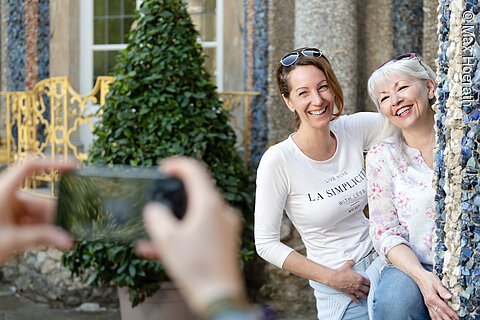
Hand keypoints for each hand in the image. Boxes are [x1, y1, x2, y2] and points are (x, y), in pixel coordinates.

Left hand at [0, 158, 74, 264]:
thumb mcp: (11, 241)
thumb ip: (42, 239)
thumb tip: (68, 241)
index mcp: (3, 191)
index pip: (30, 167)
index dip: (53, 164)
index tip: (73, 167)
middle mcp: (6, 197)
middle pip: (38, 200)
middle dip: (55, 215)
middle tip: (71, 227)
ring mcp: (7, 210)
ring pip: (36, 215)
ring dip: (49, 227)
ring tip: (62, 241)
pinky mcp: (8, 223)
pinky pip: (30, 224)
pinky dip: (40, 232)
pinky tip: (51, 242)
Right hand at [136, 157, 244, 313]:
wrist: (218, 296)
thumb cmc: (196, 268)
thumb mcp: (166, 239)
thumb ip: (156, 217)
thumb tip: (155, 209)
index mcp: (210, 204)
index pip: (195, 170)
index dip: (176, 165)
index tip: (163, 169)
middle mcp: (222, 211)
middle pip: (196, 192)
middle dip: (172, 199)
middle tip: (156, 203)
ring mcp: (226, 226)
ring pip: (196, 214)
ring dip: (174, 222)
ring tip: (152, 238)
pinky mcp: (225, 239)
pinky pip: (201, 229)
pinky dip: (184, 234)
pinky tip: (161, 250)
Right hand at [328, 260, 369, 303]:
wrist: (333, 278)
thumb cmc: (340, 272)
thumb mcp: (347, 265)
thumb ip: (352, 262)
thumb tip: (353, 261)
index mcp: (359, 278)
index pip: (368, 282)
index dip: (370, 283)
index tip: (370, 283)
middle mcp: (358, 285)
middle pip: (367, 289)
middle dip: (369, 289)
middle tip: (369, 289)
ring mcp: (354, 290)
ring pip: (363, 295)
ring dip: (365, 296)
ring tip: (367, 296)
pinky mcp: (349, 293)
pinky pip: (354, 298)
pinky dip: (357, 301)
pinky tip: (359, 302)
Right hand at [416, 270, 458, 319]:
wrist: (419, 276)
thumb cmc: (428, 278)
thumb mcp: (436, 282)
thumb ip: (442, 290)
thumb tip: (449, 296)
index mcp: (433, 297)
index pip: (444, 308)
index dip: (451, 313)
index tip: (457, 317)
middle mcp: (430, 302)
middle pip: (440, 314)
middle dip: (448, 319)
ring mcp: (428, 304)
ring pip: (435, 316)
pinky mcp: (427, 303)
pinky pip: (431, 314)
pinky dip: (435, 319)